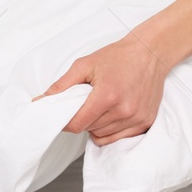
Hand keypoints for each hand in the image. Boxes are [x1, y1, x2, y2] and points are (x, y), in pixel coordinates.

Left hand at [35, 32, 170, 145]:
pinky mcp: (145, 123)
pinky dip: (110, 131)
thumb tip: (41, 101)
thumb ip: (62, 85)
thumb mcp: (85, 65)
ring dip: (96, 126)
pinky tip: (111, 114)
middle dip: (82, 120)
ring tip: (99, 107)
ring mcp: (137, 119)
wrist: (150, 53)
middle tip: (84, 104)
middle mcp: (124, 110)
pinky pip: (119, 138)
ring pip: (103, 136)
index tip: (62, 116)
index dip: (66, 122)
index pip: (78, 124)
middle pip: (90, 130)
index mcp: (107, 96)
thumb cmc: (117, 57)